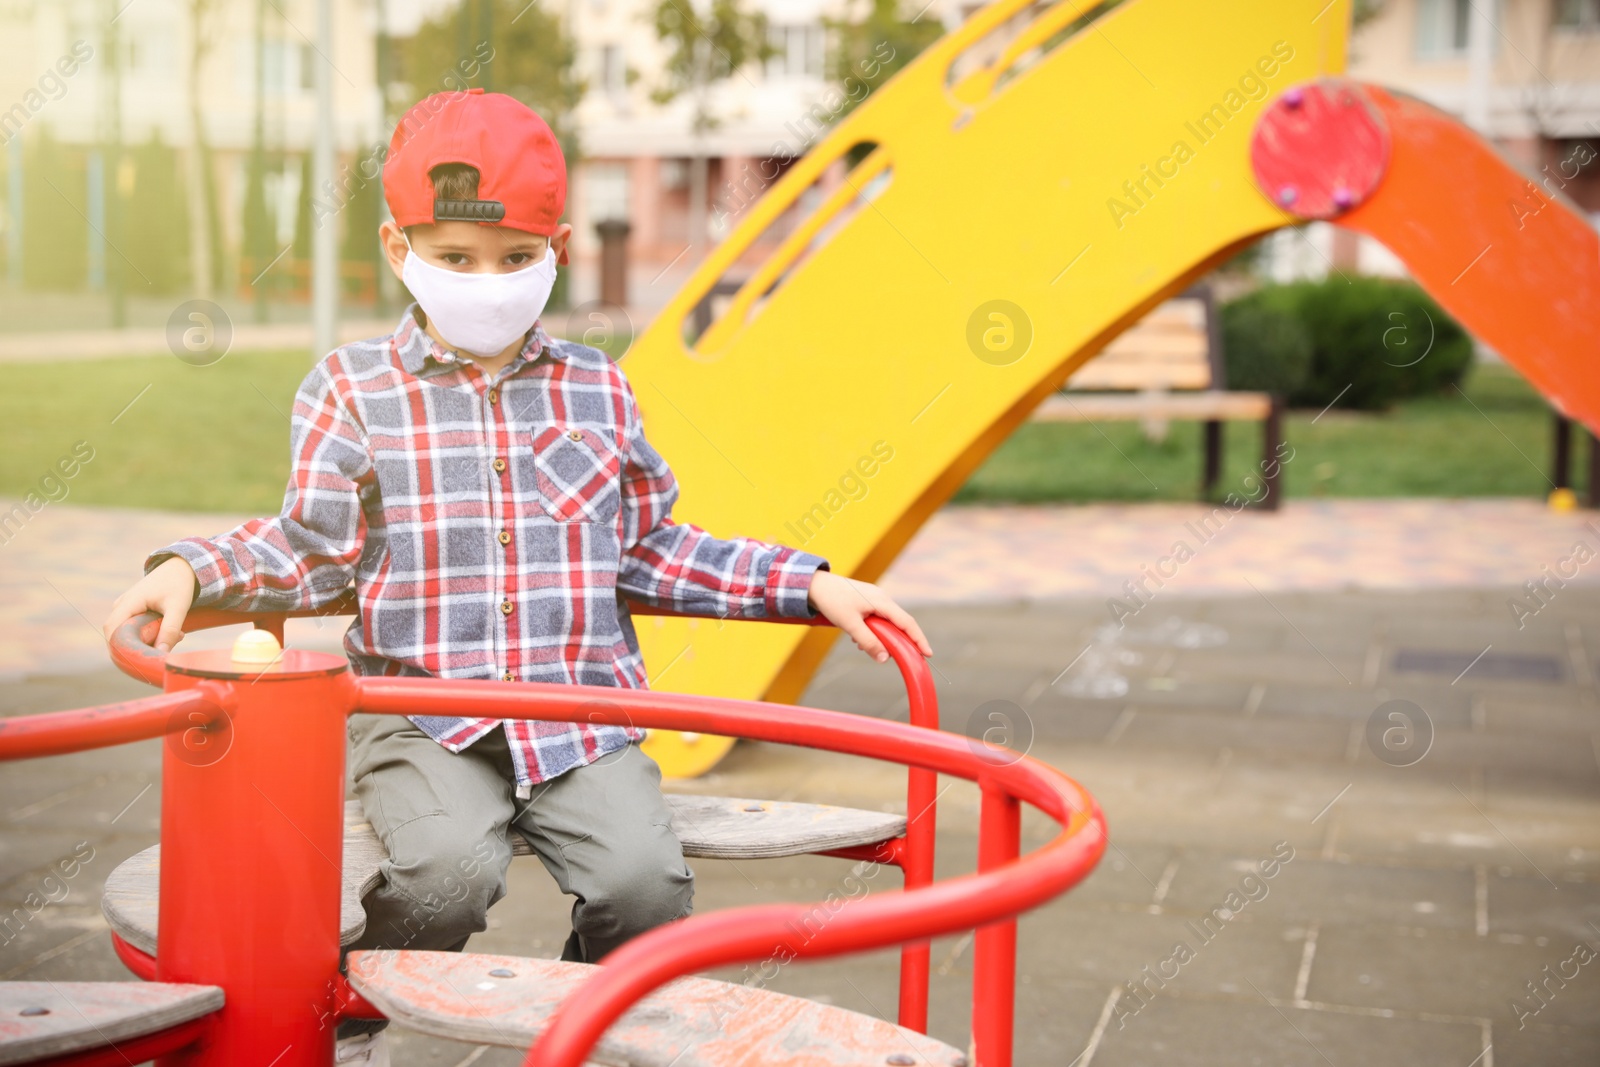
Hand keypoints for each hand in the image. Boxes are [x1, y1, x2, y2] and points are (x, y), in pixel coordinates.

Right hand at [102, 557, 197, 652]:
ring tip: (177, 636)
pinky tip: (173, 633)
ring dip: (148, 640)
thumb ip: (169, 630)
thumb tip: (160, 653)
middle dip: (138, 646)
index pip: (112, 630)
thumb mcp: (178, 608)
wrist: (182, 567)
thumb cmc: (179, 585)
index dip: (118, 649)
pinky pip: (134, 628)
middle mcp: (121, 605)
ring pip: (128, 633)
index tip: (137, 662)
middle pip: (118, 635)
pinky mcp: (133, 611)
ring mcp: (125, 608)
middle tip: (164, 650)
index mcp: (127, 603)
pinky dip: (150, 634)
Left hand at [805, 570, 931, 663]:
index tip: (927, 654)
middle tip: (903, 657)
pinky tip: (858, 638)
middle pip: (899, 624)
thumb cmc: (832, 601)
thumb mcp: (850, 624)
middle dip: (900, 642)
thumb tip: (884, 659)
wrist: (815, 585)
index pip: (907, 622)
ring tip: (864, 645)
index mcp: (882, 601)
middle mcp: (882, 599)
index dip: (919, 639)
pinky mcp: (866, 602)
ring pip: (887, 623)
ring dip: (881, 637)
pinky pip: (877, 619)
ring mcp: (875, 599)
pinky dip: (872, 631)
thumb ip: (868, 641)